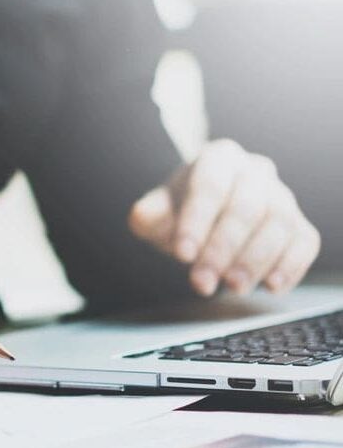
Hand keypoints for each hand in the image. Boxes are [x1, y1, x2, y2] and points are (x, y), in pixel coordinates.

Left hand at [129, 139, 320, 296]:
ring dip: (256, 260)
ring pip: (279, 224)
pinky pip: (305, 242)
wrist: (203, 215)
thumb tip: (142, 216)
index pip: (210, 186)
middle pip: (247, 207)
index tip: (182, 255)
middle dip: (223, 249)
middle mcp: (254, 172)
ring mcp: (281, 196)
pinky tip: (272, 287)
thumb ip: (148, 215)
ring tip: (234, 287)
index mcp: (218, 159)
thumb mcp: (156, 212)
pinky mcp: (298, 224)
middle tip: (203, 281)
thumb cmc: (180, 212)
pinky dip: (291, 265)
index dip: (197, 222)